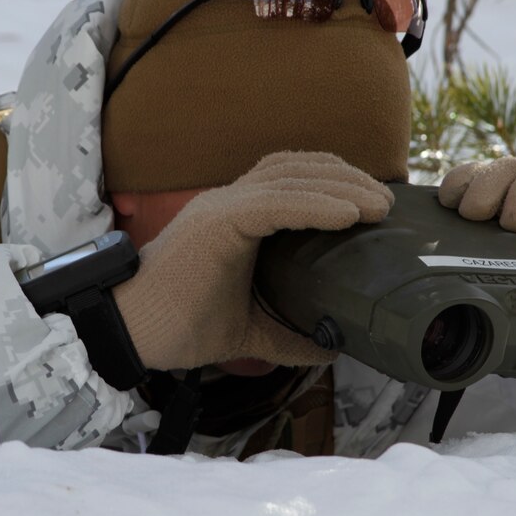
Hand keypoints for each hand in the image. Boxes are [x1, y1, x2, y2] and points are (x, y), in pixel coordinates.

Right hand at [114, 151, 392, 370]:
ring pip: (292, 178)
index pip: (291, 178)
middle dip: (347, 178)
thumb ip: (289, 335)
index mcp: (234, 216)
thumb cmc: (177, 325)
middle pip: (298, 167)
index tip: (373, 206)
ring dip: (342, 188)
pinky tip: (348, 216)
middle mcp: (228, 200)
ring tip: (379, 207)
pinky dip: (315, 205)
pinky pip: (275, 203)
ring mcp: (221, 207)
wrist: (129, 332)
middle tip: (386, 204)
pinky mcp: (216, 223)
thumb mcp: (249, 331)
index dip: (335, 182)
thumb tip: (333, 348)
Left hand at [438, 158, 515, 363]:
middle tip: (475, 213)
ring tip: (515, 224)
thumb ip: (482, 275)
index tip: (447, 203)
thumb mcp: (512, 286)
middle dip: (485, 184)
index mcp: (503, 209)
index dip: (461, 180)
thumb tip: (433, 287)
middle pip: (506, 168)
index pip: (478, 177)